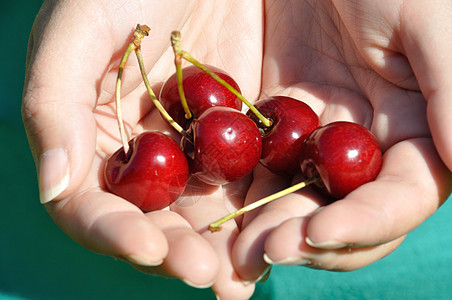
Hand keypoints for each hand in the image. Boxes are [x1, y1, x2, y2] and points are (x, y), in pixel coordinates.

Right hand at [22, 1, 264, 297]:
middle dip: (181, 252)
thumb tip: (53, 186)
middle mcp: (150, 155)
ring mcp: (201, 150)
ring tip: (247, 274)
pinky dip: (268, 208)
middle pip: (159, 221)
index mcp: (99, 139)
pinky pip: (257, 180)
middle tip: (209, 276)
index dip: (116, 232)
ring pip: (211, 213)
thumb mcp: (80, 28)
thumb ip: (54, 105)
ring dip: (227, 248)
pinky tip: (282, 229)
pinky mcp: (249, 135)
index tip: (149, 247)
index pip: (96, 204)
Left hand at [232, 0, 451, 281]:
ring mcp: (314, 139)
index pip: (397, 199)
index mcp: (413, 133)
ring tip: (231, 250)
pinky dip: (236, 189)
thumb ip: (451, 95)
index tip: (318, 232)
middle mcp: (364, 147)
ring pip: (292, 198)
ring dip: (263, 227)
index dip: (364, 224)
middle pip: (340, 213)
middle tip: (261, 252)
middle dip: (304, 238)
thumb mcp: (429, 20)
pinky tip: (211, 206)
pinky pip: (253, 165)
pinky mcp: (271, 124)